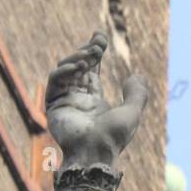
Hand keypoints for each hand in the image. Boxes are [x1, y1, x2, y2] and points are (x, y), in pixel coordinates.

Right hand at [45, 31, 148, 169]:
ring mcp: (65, 100)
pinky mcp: (53, 104)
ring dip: (77, 59)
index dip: (95, 51)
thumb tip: (136, 75)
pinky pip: (54, 81)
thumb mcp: (132, 113)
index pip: (92, 69)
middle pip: (78, 66)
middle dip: (87, 51)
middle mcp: (78, 97)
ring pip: (65, 70)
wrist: (94, 153)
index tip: (101, 36)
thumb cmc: (113, 137)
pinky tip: (77, 67)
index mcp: (95, 99)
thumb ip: (137, 94)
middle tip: (99, 44)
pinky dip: (63, 71)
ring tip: (89, 56)